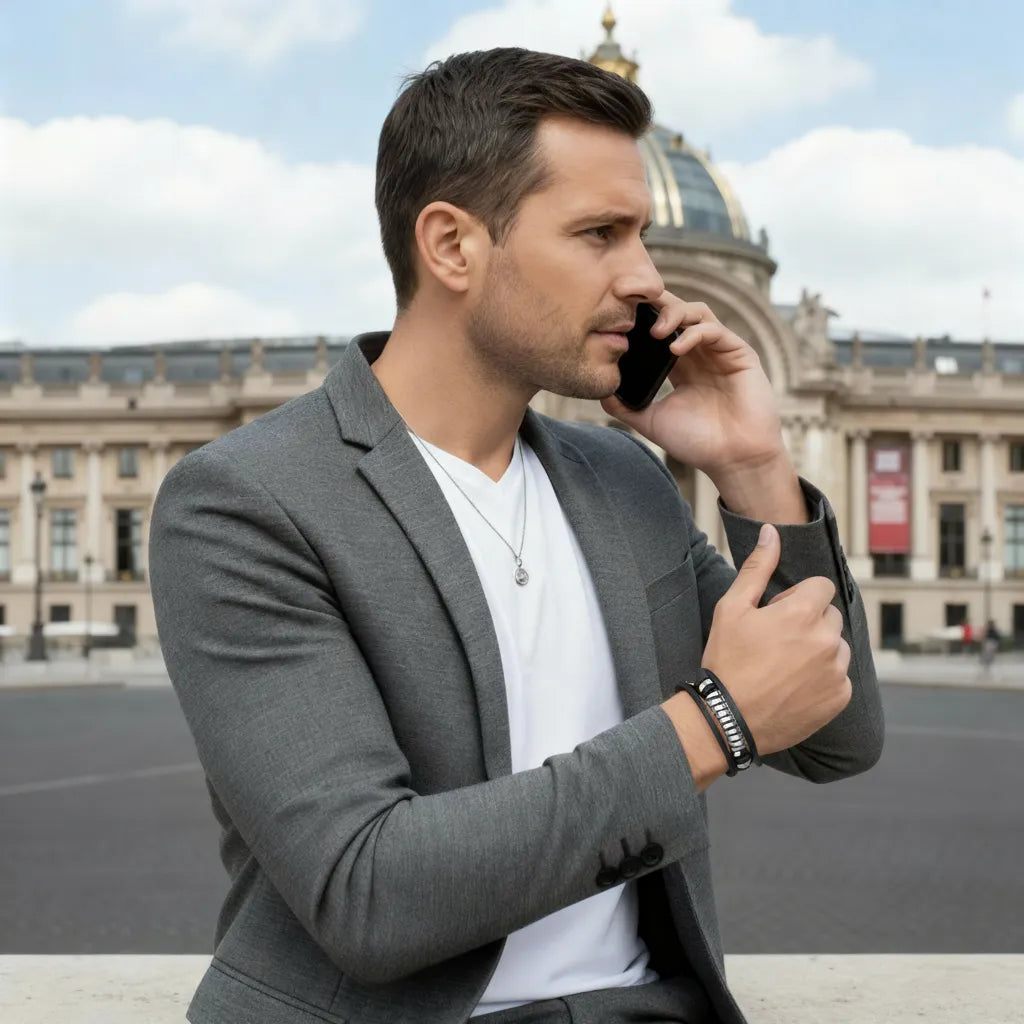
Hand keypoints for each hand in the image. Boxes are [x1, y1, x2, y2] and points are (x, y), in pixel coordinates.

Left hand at [600, 295, 783, 476]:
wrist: (733, 460)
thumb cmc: (698, 443)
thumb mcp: (652, 422)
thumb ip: (626, 406)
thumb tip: (600, 392)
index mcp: (680, 366)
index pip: (659, 329)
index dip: (642, 317)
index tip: (618, 316)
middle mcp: (700, 353)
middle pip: (677, 312)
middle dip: (655, 305)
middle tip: (635, 310)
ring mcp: (721, 351)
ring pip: (697, 313)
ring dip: (674, 314)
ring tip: (654, 331)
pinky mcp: (740, 354)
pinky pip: (715, 331)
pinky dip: (693, 333)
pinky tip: (675, 348)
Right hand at [699, 524, 851, 755]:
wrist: (727, 718)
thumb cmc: (726, 660)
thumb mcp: (732, 608)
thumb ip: (758, 567)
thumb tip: (771, 532)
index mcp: (804, 613)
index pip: (821, 587)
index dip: (798, 598)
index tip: (777, 615)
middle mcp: (828, 640)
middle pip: (830, 616)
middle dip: (810, 623)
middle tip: (777, 642)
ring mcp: (836, 671)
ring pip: (837, 646)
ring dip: (819, 650)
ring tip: (785, 666)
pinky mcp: (839, 698)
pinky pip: (840, 677)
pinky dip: (823, 679)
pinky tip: (794, 686)